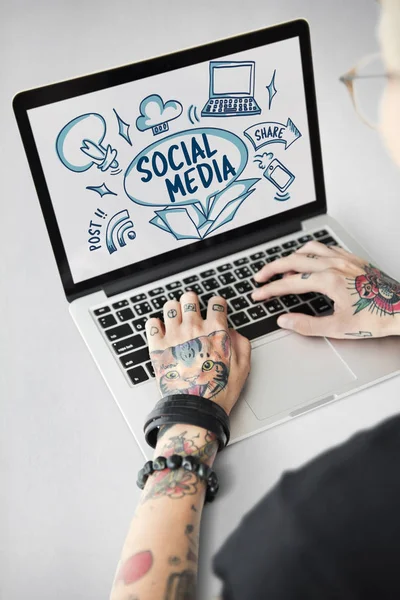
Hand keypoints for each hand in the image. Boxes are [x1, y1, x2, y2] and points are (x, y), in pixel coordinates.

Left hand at [146, 292, 250, 415]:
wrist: (195, 408)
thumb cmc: (218, 390)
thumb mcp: (243, 367)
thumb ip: (241, 343)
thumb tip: (231, 332)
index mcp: (215, 330)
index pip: (216, 302)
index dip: (217, 304)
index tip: (215, 308)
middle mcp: (193, 328)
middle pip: (189, 298)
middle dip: (192, 302)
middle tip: (192, 311)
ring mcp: (174, 335)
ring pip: (170, 306)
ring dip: (174, 311)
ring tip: (176, 321)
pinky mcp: (158, 346)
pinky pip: (151, 323)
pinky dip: (155, 324)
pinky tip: (162, 332)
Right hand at [252, 241, 399, 338]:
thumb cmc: (375, 318)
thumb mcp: (338, 328)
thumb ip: (307, 325)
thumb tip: (285, 321)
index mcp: (328, 281)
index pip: (289, 283)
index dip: (269, 290)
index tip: (258, 294)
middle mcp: (334, 265)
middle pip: (293, 260)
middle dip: (272, 268)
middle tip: (260, 277)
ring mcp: (344, 259)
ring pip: (308, 249)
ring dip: (291, 256)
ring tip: (281, 267)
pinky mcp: (352, 258)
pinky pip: (325, 248)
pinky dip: (310, 251)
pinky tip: (309, 259)